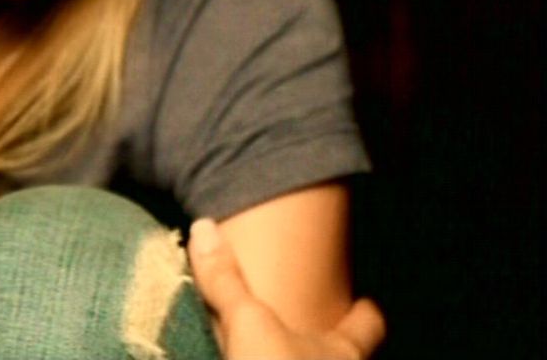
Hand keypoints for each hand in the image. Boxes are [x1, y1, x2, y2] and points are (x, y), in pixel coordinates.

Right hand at [188, 219, 384, 359]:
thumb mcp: (248, 325)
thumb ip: (226, 281)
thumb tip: (204, 226)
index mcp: (343, 350)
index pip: (367, 324)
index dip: (364, 312)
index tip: (363, 299)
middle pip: (347, 356)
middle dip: (327, 345)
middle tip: (307, 328)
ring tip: (276, 351)